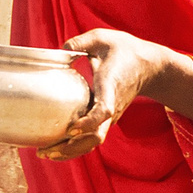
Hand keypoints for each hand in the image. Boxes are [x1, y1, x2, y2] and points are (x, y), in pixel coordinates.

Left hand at [36, 28, 179, 159]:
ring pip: (92, 142)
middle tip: (45, 151)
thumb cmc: (125, 51)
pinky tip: (54, 149)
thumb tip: (59, 51)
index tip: (71, 129)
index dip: (89, 122)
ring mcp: (110, 116)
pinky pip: (91, 138)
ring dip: (70, 151)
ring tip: (44, 154)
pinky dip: (74, 147)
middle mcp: (111, 106)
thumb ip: (80, 42)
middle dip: (71, 147)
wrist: (149, 67)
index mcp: (110, 86)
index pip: (104, 110)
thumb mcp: (103, 38)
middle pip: (95, 137)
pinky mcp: (106, 120)